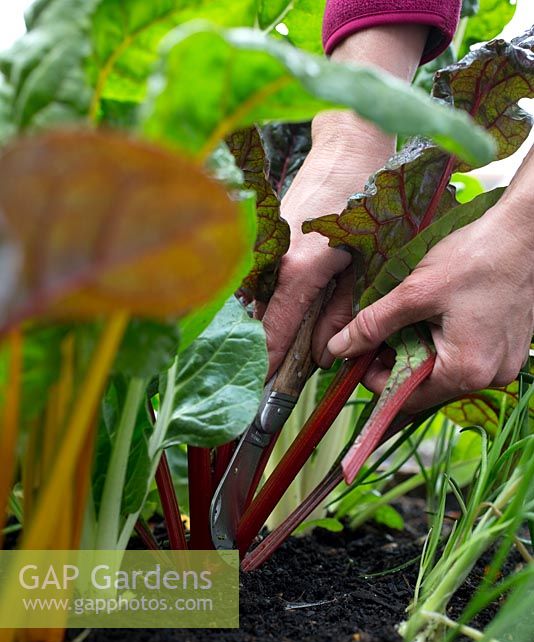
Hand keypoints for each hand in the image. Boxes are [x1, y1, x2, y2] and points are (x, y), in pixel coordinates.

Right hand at [259, 24, 427, 375]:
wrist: (348, 144)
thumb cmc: (369, 200)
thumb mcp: (371, 264)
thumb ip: (343, 312)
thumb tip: (322, 353)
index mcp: (302, 268)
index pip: (275, 329)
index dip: (268, 362)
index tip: (260, 391)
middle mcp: (272, 258)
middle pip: (257, 319)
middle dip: (261, 349)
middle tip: (263, 379)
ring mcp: (260, 244)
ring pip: (249, 301)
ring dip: (256, 325)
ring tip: (264, 351)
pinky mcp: (257, 235)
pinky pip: (251, 279)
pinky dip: (258, 300)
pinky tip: (269, 311)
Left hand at [327, 197, 533, 410]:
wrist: (526, 232)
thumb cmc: (477, 257)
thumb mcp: (416, 292)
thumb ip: (374, 324)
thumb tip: (338, 347)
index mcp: (466, 371)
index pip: (407, 397)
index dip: (377, 379)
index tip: (360, 355)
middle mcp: (491, 377)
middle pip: (428, 385)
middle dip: (399, 362)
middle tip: (380, 333)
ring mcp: (505, 363)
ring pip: (447, 370)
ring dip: (421, 351)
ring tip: (410, 318)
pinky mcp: (510, 348)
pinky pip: (469, 356)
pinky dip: (446, 343)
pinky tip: (437, 316)